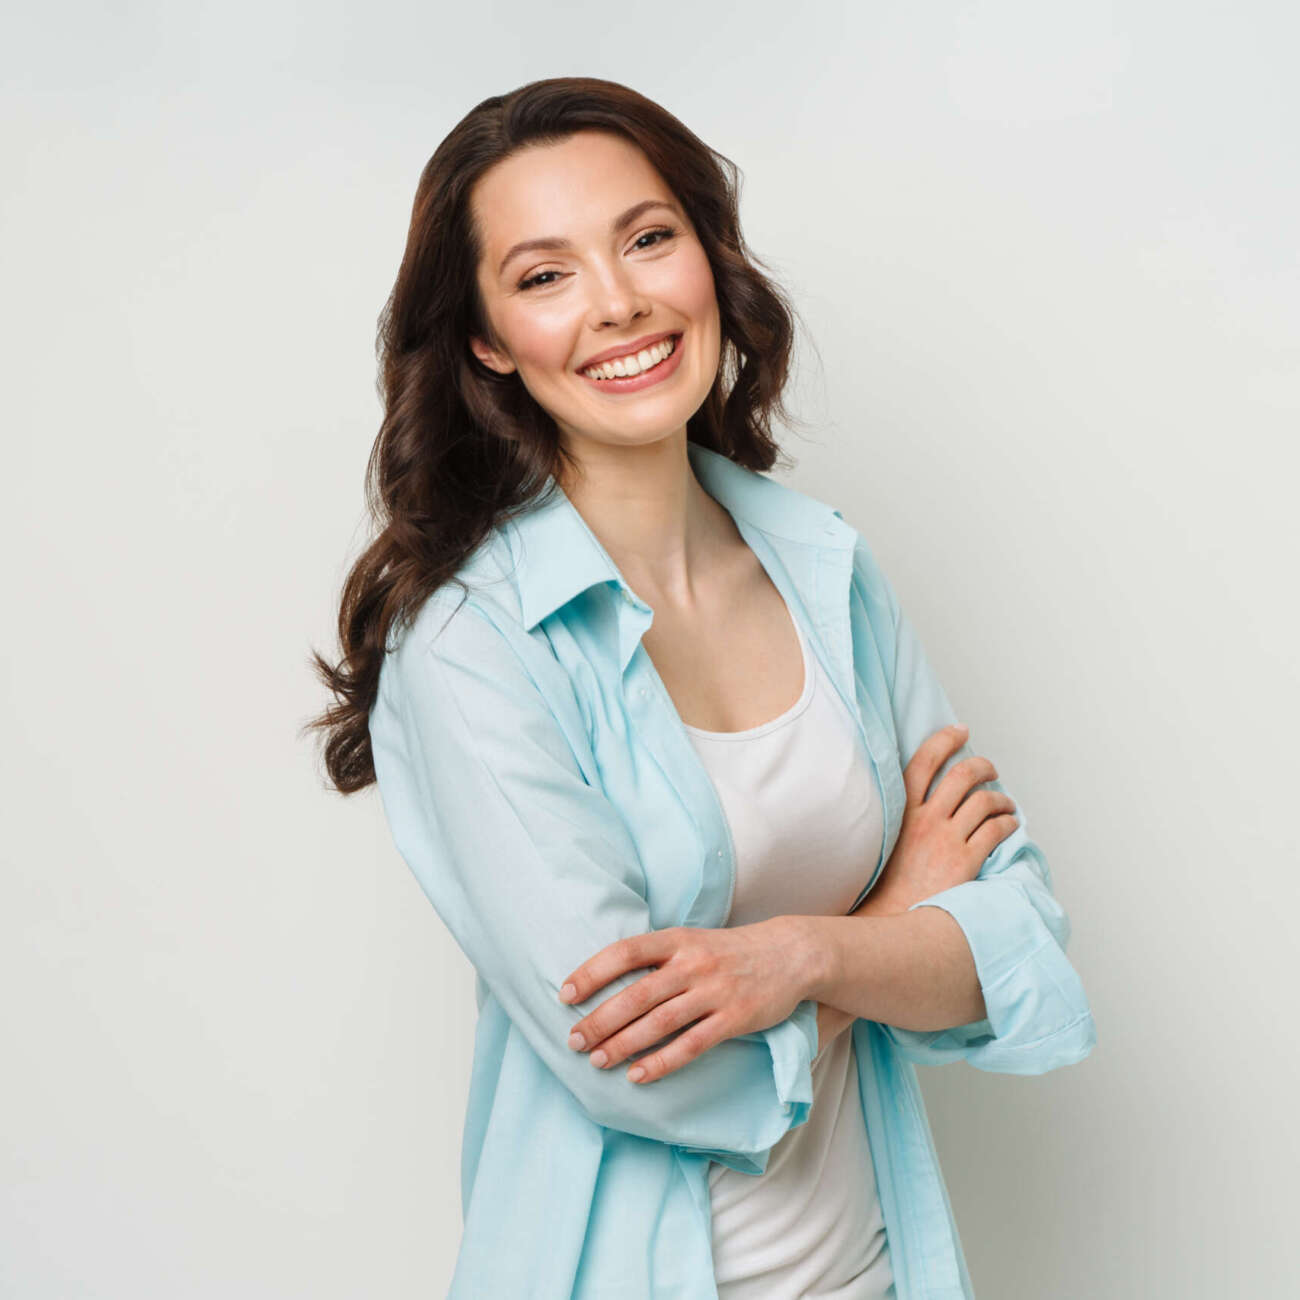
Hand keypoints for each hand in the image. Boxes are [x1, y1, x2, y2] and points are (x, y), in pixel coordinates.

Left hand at [557, 916, 816, 1083]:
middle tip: (573, 1041)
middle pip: (636, 994)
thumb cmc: (728, 951)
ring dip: (623, 1045)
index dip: (592, 973)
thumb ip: (656, 957)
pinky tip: (637, 1076)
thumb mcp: (692, 940)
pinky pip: (691, 1045)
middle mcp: (693, 963)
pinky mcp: (734, 1019)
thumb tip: (605, 982)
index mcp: (677, 939)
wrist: (789, 954)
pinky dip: (661, 1063)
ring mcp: (714, 992)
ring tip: (598, 1061)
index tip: (565, 995)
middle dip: (600, 1020)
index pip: (625, 953)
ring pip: (659, 1023)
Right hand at [867, 723, 1019, 913]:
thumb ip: (904, 815)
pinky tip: (1010, 824)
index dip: (945, 740)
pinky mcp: (966, 861)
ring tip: (1005, 802)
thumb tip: (928, 797)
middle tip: (990, 769)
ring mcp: (947, 839)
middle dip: (983, 765)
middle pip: (962, 774)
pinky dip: (1008, 822)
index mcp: (903, 810)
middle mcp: (926, 819)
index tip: (960, 731)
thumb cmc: (889, 882)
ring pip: (985, 801)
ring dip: (1001, 797)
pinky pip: (997, 830)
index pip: (924, 760)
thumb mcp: (885, 838)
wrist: (893, 918)